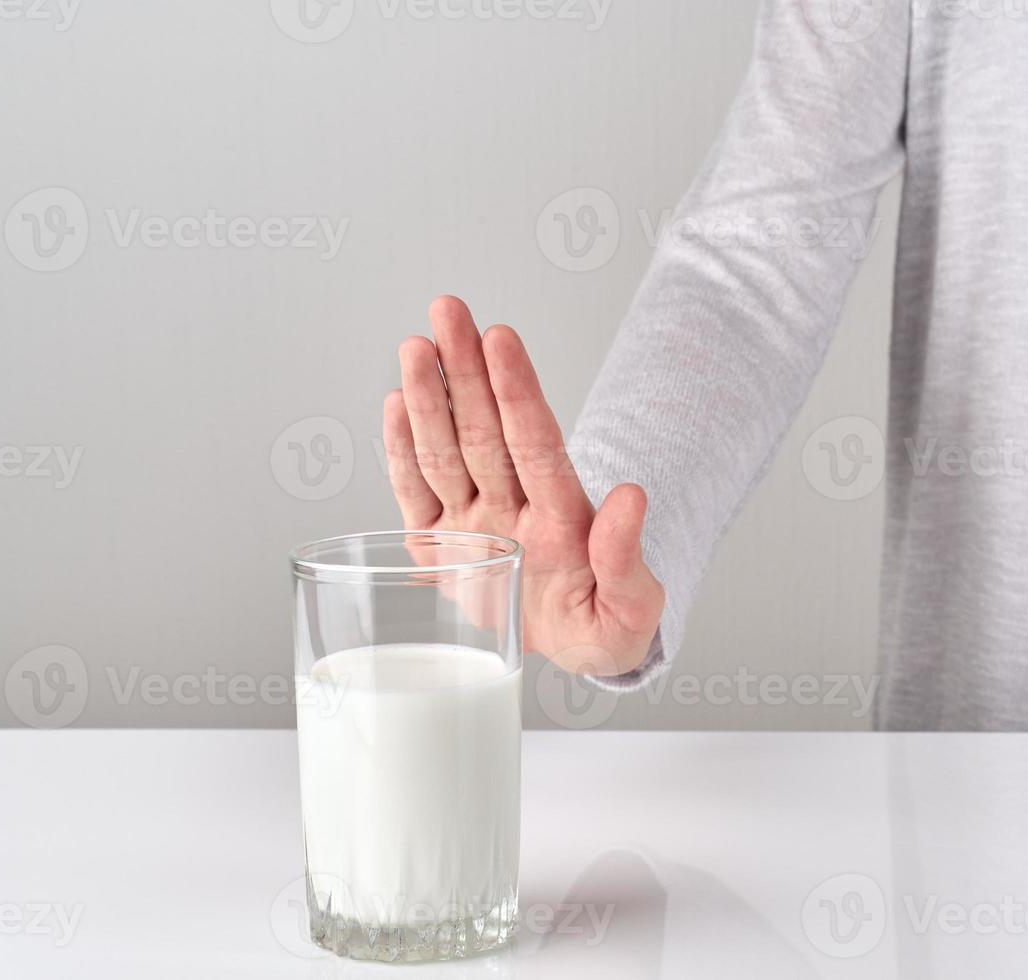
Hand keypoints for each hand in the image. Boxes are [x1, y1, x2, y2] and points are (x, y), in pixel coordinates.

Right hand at [383, 296, 664, 676]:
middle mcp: (513, 509)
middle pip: (484, 431)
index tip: (502, 339)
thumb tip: (632, 495)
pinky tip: (395, 402)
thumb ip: (627, 559)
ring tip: (418, 345)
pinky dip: (402, 451)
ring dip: (430, 397)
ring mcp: (474, 522)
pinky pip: (418, 492)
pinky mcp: (439, 546)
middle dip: (465, 370)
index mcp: (560, 521)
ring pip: (447, 451)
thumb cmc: (602, 630)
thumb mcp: (630, 612)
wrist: (570, 651)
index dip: (517, 392)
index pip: (535, 444)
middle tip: (448, 308)